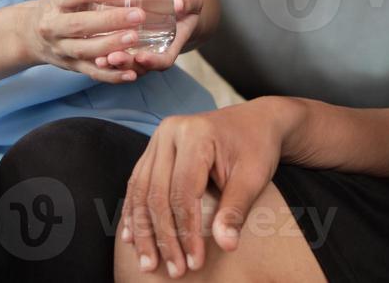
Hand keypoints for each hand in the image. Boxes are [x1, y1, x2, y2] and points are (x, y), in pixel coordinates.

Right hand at [19, 0, 145, 82]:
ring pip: (85, 50)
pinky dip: (112, 75)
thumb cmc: (58, 9)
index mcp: (55, 2)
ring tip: (134, 38)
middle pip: (80, 25)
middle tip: (138, 15)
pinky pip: (91, 72)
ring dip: (111, 45)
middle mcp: (54, 26)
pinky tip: (130, 73)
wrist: (28, 36)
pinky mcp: (71, 67)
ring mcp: (61, 49)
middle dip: (110, 20)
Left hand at [94, 0, 205, 74]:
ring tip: (99, 59)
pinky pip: (115, 54)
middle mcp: (154, 51)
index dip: (153, 61)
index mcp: (172, 43)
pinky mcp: (125, 43)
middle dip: (126, 64)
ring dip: (111, 64)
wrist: (175, 3)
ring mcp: (139, 50)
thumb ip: (187, 1)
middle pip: (140, 67)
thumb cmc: (185, 1)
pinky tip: (91, 50)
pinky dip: (104, 55)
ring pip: (125, 65)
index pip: (164, 60)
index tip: (141, 56)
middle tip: (111, 58)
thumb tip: (178, 3)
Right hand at [118, 98, 297, 277]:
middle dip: (164, 237)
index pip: (184, 192)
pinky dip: (134, 213)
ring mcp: (158, 139)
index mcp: (196, 134)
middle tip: (174, 270)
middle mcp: (170, 132)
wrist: (256, 121)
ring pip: (141, 191)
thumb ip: (236, 209)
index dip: (186, 231)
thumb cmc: (257, 147)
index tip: (194, 261)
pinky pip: (137, 183)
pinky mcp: (154, 149)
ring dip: (143, 231)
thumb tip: (226, 245)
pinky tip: (132, 238)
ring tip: (148, 263)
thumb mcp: (254, 176)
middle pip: (158, 193)